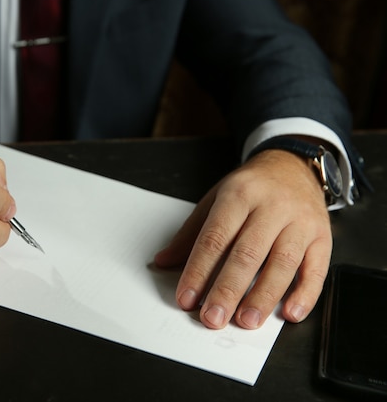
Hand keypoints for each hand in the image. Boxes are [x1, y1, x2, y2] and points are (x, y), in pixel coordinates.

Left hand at [154, 149, 331, 328]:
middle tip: (213, 318)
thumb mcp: (215, 199)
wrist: (293, 165)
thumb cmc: (250, 188)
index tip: (187, 298)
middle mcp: (272, 206)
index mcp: (239, 194)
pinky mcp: (323, 236)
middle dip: (228, 289)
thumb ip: (190, 233)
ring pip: (283, 262)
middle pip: (247, 253)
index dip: (199, 270)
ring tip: (246, 321)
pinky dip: (305, 294)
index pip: (215, 237)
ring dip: (263, 296)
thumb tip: (163, 262)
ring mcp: (300, 221)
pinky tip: (290, 313)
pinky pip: (317, 268)